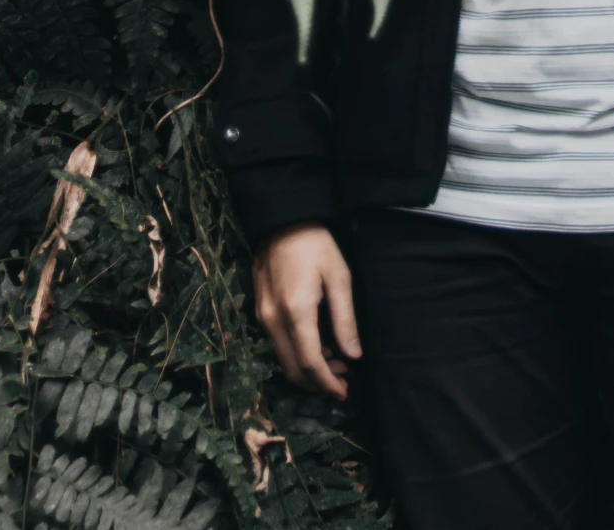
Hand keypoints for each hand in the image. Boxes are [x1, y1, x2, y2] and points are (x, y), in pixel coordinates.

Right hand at [254, 223, 360, 397]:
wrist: (282, 220)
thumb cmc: (316, 245)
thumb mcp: (339, 277)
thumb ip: (345, 319)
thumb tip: (354, 356)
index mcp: (296, 312)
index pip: (310, 362)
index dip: (327, 383)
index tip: (344, 393)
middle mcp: (273, 321)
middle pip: (292, 369)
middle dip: (317, 382)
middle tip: (343, 382)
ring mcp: (262, 316)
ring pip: (282, 359)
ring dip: (307, 370)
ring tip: (335, 364)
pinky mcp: (260, 310)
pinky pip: (277, 344)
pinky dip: (296, 354)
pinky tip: (317, 346)